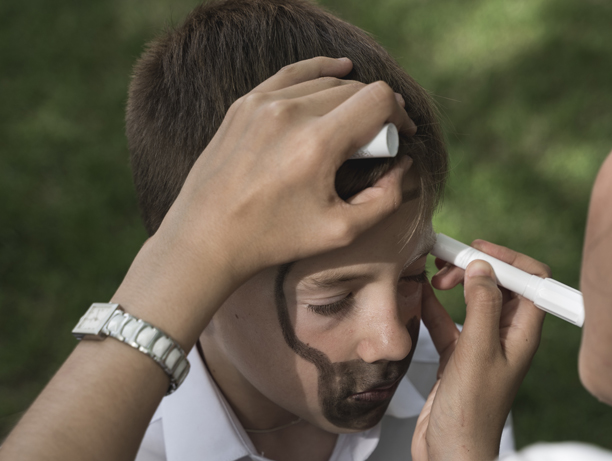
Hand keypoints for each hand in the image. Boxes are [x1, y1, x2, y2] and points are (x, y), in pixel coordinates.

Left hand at [158, 56, 413, 277]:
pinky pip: (293, 75)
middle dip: (376, 112)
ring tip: (356, 124)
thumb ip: (384, 198)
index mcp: (316, 143)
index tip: (403, 134)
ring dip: (349, 98)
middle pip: (354, 89)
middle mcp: (289, 113)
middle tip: (377, 142)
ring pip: (325, 82)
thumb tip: (403, 164)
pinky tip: (338, 70)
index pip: (377, 100)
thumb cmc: (274, 239)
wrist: (207, 237)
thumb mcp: (340, 231)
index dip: (400, 114)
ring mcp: (262, 103)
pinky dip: (320, 71)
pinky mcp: (245, 104)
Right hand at [412, 241, 548, 460]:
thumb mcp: (477, 352)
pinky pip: (448, 324)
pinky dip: (434, 308)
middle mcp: (506, 339)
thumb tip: (483, 267)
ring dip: (453, 285)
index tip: (477, 252)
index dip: (508, 261)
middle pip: (499, 287)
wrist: (451, 457)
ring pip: (471, 303)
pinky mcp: (457, 361)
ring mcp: (481, 350)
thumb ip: (482, 306)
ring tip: (429, 273)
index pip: (531, 282)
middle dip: (475, 269)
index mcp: (523, 336)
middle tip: (445, 265)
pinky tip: (417, 296)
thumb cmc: (471, 414)